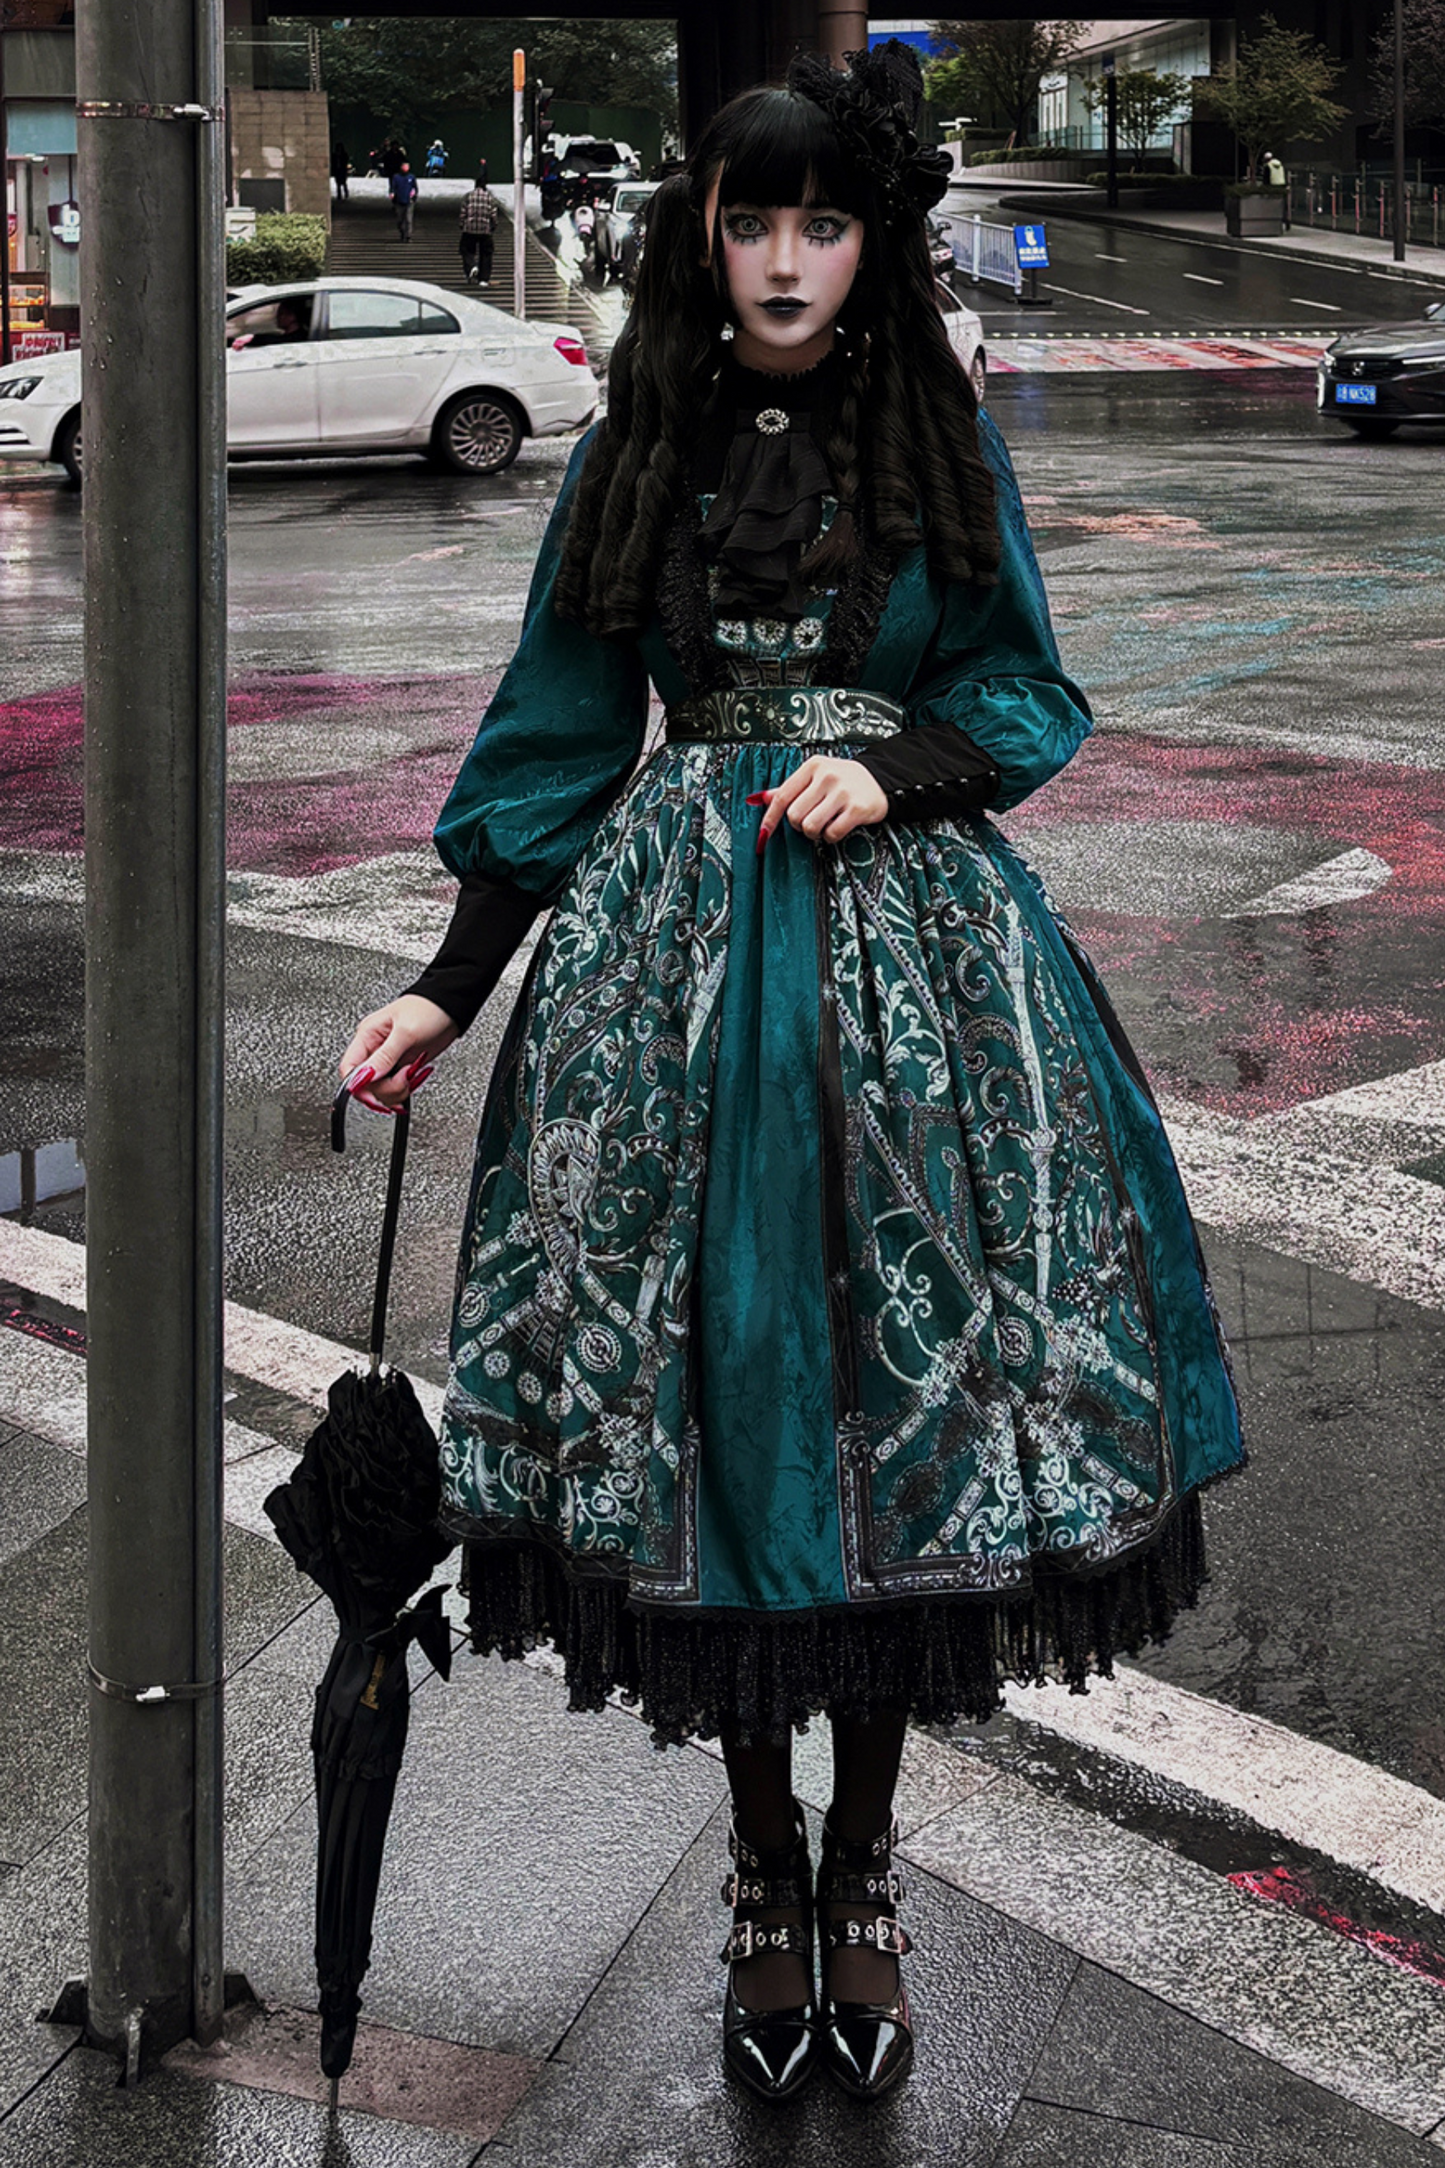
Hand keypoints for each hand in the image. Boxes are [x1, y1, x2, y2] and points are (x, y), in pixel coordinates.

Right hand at [338, 995, 457, 1111]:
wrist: (451, 1008)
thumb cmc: (428, 1009)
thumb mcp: (406, 1033)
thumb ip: (384, 1057)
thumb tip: (362, 1077)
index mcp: (367, 1036)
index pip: (349, 1068)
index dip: (358, 1086)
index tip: (373, 1095)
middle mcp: (374, 1049)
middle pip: (366, 1084)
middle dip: (387, 1088)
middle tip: (405, 1077)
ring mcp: (388, 1059)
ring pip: (381, 1089)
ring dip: (399, 1089)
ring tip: (413, 1074)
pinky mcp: (401, 1066)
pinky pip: (396, 1087)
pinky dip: (406, 1088)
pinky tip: (414, 1079)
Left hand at [750, 757, 888, 853]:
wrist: (879, 781)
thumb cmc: (844, 780)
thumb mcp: (816, 776)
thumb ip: (790, 787)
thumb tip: (763, 798)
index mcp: (813, 767)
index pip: (782, 796)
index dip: (771, 817)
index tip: (765, 832)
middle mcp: (827, 777)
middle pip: (794, 815)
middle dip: (799, 825)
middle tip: (810, 821)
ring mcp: (842, 792)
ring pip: (810, 826)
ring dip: (814, 833)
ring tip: (823, 826)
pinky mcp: (856, 809)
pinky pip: (831, 833)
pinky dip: (830, 836)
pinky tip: (836, 827)